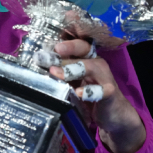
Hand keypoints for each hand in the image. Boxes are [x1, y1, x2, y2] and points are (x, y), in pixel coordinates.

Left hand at [48, 38, 145, 152]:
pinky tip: (80, 94)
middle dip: (67, 48)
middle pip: (82, 48)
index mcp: (86, 57)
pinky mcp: (109, 92)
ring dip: (72, 69)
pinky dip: (90, 91)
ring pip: (90, 66)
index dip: (65, 37)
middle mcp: (95, 62)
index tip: (51, 37)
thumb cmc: (88, 94)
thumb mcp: (72, 81)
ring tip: (56, 73)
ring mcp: (104, 76)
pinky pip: (101, 90)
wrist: (113, 115)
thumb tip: (39, 64)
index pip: (75, 42)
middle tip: (52, 53)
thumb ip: (59, 72)